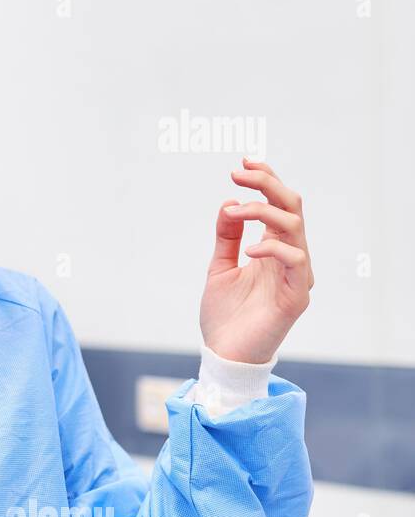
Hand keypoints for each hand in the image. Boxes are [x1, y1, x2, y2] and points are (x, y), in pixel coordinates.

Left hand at [199, 157, 312, 363]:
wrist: (223, 354)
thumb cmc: (225, 315)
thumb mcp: (220, 267)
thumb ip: (225, 237)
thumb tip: (228, 203)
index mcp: (273, 249)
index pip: (279, 205)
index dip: (266, 180)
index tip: (243, 162)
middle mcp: (289, 257)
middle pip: (292, 207)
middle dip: (267, 184)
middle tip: (239, 173)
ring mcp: (296, 275)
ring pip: (294, 227)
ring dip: (262, 211)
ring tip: (235, 212)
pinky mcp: (296, 296)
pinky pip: (294, 261)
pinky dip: (272, 247)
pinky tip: (250, 249)